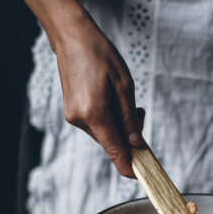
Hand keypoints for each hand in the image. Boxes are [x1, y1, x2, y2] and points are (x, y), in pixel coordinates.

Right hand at [0, 0, 143, 176]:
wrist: (71, 37)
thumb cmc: (100, 55)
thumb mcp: (124, 86)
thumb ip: (129, 119)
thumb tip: (136, 145)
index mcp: (94, 114)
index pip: (115, 150)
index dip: (129, 166)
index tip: (141, 176)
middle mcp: (80, 120)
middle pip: (111, 142)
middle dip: (128, 134)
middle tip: (138, 112)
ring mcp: (73, 117)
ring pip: (105, 134)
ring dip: (118, 125)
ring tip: (121, 97)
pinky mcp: (71, 113)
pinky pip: (96, 125)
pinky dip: (108, 119)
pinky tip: (110, 99)